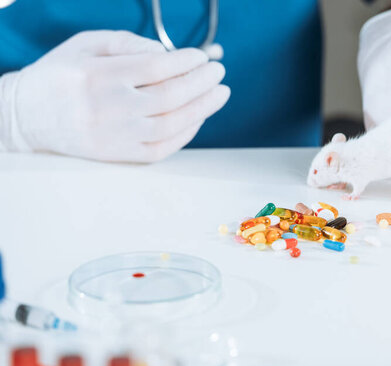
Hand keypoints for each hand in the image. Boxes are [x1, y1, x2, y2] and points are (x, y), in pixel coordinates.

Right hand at [0, 30, 229, 161]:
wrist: (28, 116)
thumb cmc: (60, 74)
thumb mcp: (85, 44)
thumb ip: (127, 42)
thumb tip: (168, 54)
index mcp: (98, 75)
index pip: (156, 67)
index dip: (187, 62)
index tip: (202, 57)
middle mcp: (108, 108)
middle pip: (170, 96)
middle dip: (202, 83)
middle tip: (219, 73)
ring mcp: (115, 136)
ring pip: (171, 125)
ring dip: (203, 109)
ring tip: (220, 94)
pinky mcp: (118, 155)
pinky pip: (162, 148)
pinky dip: (186, 134)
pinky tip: (199, 118)